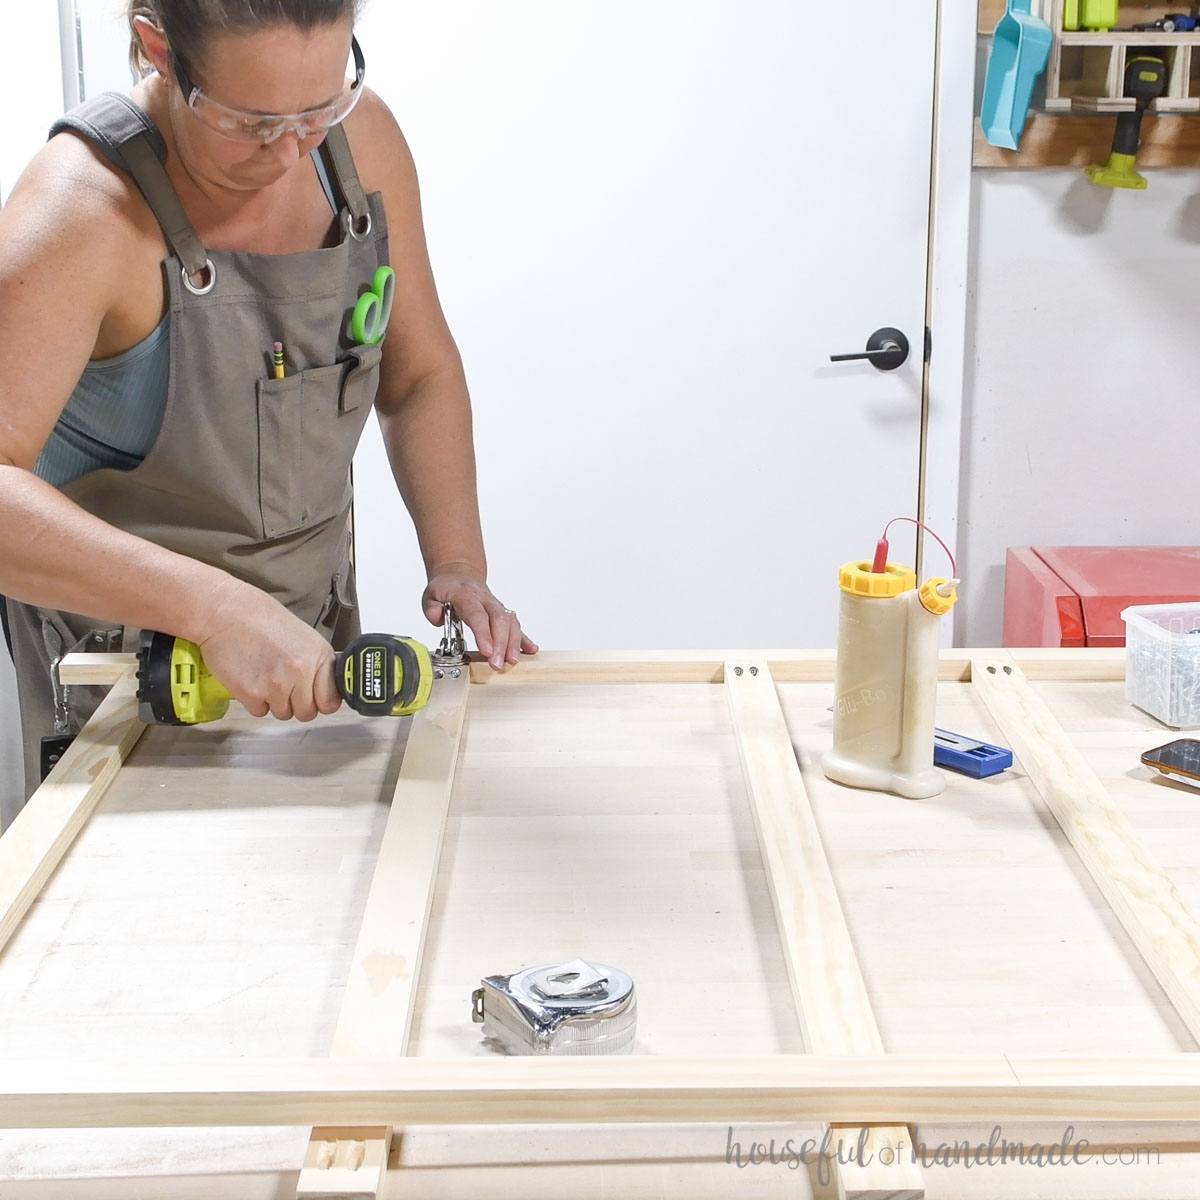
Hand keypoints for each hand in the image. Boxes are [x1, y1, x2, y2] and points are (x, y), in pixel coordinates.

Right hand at [192, 582, 341, 720]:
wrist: (226, 613)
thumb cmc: (261, 620)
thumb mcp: (303, 637)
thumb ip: (316, 664)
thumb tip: (324, 688)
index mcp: (319, 656)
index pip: (331, 701)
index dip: (320, 701)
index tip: (313, 696)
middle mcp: (301, 672)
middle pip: (307, 713)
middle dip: (296, 703)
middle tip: (283, 684)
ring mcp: (277, 685)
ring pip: (283, 714)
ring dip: (274, 701)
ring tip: (264, 675)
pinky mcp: (252, 694)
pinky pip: (259, 712)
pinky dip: (254, 700)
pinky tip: (251, 678)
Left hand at [422, 566, 538, 669]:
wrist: (459, 575)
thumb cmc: (448, 588)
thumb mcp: (431, 594)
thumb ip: (432, 608)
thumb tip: (438, 618)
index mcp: (467, 595)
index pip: (477, 615)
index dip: (484, 633)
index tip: (487, 651)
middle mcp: (486, 600)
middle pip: (499, 620)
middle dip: (501, 643)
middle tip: (497, 663)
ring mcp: (497, 606)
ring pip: (511, 622)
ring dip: (513, 643)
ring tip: (512, 661)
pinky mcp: (503, 614)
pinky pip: (517, 625)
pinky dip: (524, 639)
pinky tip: (530, 650)